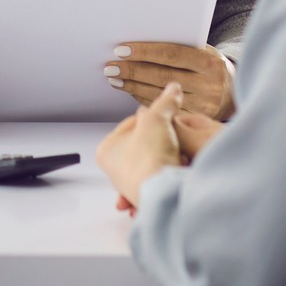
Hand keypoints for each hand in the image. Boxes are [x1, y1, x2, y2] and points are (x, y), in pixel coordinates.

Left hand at [97, 82, 187, 210]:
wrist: (162, 192)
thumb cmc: (148, 158)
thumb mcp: (157, 118)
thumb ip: (166, 102)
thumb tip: (173, 88)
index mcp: (106, 149)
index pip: (133, 124)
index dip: (153, 118)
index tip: (164, 118)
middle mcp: (114, 169)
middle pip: (145, 143)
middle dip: (163, 140)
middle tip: (173, 138)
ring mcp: (131, 184)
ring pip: (156, 160)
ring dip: (169, 156)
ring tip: (178, 155)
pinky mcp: (149, 197)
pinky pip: (163, 177)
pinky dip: (172, 171)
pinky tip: (179, 168)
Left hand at [106, 41, 233, 118]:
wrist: (235, 92)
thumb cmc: (211, 67)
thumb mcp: (204, 52)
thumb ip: (181, 48)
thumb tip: (142, 41)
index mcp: (210, 62)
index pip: (171, 54)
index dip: (144, 51)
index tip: (122, 49)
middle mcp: (208, 85)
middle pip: (162, 76)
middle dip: (133, 70)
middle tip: (111, 66)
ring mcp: (203, 106)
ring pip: (160, 95)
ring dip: (133, 86)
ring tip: (115, 78)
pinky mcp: (195, 120)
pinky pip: (163, 110)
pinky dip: (144, 99)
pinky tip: (131, 90)